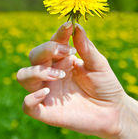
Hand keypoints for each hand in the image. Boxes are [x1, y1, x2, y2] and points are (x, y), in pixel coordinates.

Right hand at [17, 22, 126, 138]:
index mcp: (63, 60)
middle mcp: (51, 73)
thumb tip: (77, 26)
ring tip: (59, 75)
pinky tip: (45, 92)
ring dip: (37, 71)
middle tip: (68, 52)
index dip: (59, 34)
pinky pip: (27, 105)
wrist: (113, 112)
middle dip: (47, 50)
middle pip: (34, 55)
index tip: (69, 26)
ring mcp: (47, 92)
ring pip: (23, 76)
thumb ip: (86, 48)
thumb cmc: (106, 85)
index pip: (53, 42)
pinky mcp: (47, 112)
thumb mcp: (99, 64)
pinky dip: (31, 98)